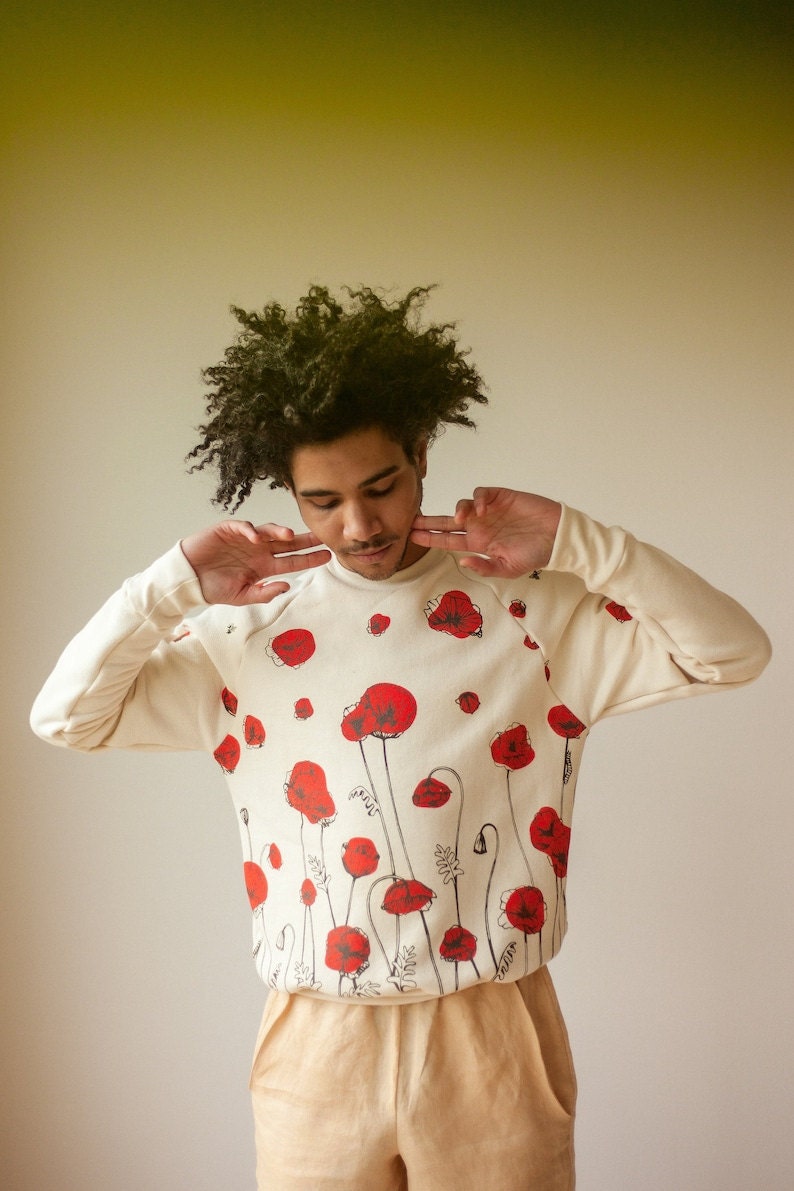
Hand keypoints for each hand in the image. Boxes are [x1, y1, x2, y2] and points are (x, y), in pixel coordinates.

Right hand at [181, 521, 330, 604]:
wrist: (188, 579)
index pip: (292, 561)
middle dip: (304, 539)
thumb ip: (264, 593)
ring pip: (268, 531)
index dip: (309, 558)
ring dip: (278, 532)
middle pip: (286, 543)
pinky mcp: (228, 530)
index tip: (328, 555)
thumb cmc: (213, 588)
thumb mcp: (241, 596)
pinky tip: (255, 537)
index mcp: (264, 566)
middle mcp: (258, 550)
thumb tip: (287, 587)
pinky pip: (242, 527)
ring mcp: (245, 539)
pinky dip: (250, 530)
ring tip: (289, 536)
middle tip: (322, 536)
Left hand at [410, 488, 560, 577]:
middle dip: (430, 521)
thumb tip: (462, 562)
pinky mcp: (501, 497)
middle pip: (448, 522)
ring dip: (457, 510)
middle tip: (412, 521)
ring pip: (463, 505)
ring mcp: (490, 511)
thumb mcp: (508, 568)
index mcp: (479, 544)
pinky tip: (480, 509)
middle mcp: (481, 526)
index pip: (449, 540)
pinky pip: (481, 494)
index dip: (431, 538)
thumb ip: (484, 566)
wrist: (557, 537)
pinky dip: (477, 499)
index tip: (412, 537)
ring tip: (460, 519)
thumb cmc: (535, 554)